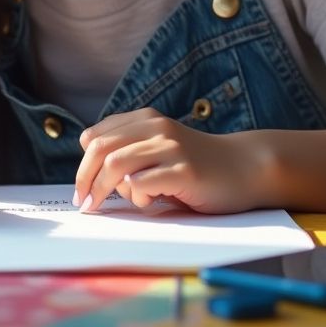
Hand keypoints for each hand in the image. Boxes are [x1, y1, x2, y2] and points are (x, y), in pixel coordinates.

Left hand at [74, 108, 261, 214]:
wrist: (244, 168)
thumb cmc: (197, 165)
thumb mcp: (160, 149)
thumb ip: (130, 150)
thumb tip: (89, 169)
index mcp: (146, 119)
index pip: (96, 136)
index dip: (82, 164)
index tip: (81, 188)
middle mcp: (156, 127)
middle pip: (100, 149)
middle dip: (84, 179)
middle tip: (83, 204)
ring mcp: (170, 147)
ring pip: (115, 165)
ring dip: (103, 190)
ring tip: (103, 207)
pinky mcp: (183, 171)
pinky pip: (141, 184)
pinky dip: (135, 197)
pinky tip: (148, 203)